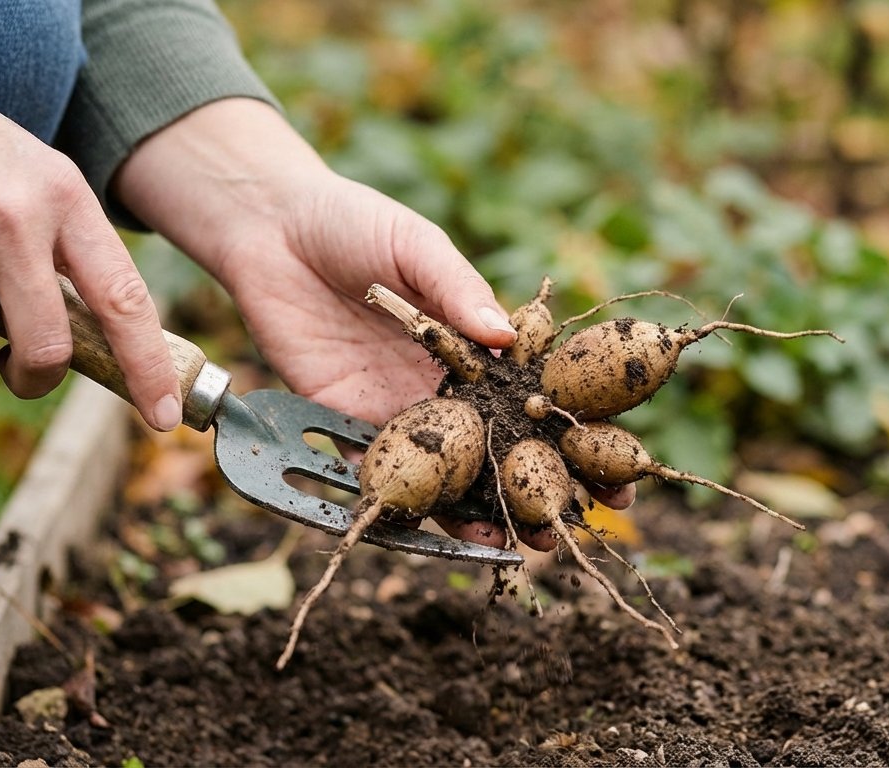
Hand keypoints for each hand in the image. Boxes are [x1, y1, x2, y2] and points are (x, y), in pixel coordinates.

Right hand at [0, 1, 182, 430]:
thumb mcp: (31, 175)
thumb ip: (66, 248)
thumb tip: (102, 344)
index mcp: (64, 197)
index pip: (124, 298)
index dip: (147, 365)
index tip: (164, 415)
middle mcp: (15, 220)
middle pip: (48, 350)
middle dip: (33, 376)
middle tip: (15, 367)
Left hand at [116, 99, 632, 548]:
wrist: (271, 228)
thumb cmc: (356, 223)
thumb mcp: (418, 246)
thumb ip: (458, 290)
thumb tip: (505, 336)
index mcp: (478, 345)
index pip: (539, 399)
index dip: (577, 438)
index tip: (617, 474)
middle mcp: (446, 386)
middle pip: (501, 451)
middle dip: (537, 492)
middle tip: (569, 530)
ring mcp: (400, 409)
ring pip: (449, 476)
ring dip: (479, 513)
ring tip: (513, 546)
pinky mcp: (348, 423)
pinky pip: (383, 473)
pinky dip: (408, 504)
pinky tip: (435, 529)